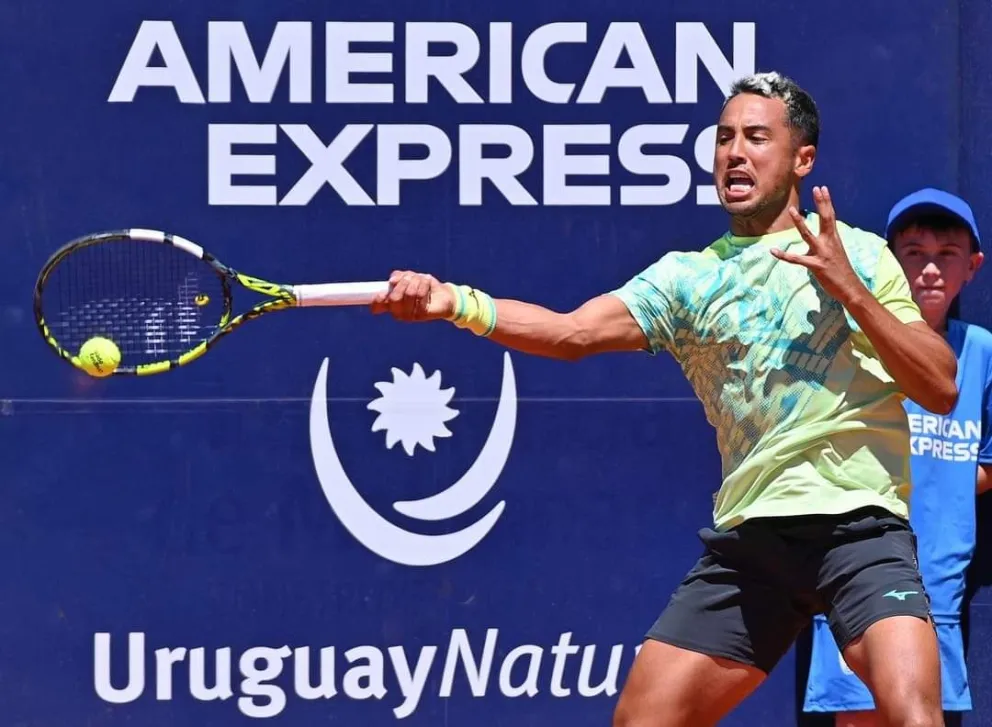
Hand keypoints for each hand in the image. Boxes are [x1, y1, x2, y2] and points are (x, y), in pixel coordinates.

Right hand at [370, 270, 454, 320]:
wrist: (443, 294)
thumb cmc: (423, 286)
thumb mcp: (409, 277)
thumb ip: (399, 276)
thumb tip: (392, 281)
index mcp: (391, 304)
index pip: (377, 306)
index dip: (377, 299)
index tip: (383, 290)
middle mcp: (398, 312)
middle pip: (394, 297)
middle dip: (404, 282)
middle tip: (410, 278)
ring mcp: (409, 316)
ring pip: (409, 293)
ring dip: (416, 281)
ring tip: (422, 280)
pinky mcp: (421, 315)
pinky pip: (421, 295)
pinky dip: (425, 284)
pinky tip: (428, 285)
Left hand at [770, 185, 864, 303]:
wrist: (849, 287)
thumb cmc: (840, 270)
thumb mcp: (835, 252)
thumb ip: (827, 242)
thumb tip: (821, 236)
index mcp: (834, 239)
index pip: (830, 216)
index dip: (826, 202)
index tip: (822, 189)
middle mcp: (829, 243)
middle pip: (825, 219)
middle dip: (821, 203)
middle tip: (817, 188)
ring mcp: (822, 254)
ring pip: (808, 235)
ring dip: (799, 223)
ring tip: (791, 210)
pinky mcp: (815, 266)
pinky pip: (796, 259)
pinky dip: (783, 256)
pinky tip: (773, 251)